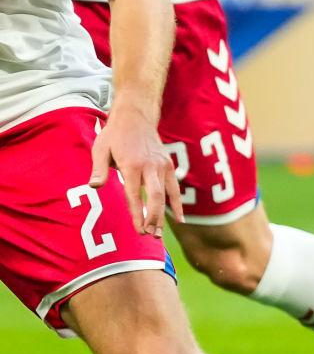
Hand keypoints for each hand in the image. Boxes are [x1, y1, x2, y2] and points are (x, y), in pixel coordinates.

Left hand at [92, 108, 180, 235]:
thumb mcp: (100, 149)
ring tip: (160, 234)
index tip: (138, 230)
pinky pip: (174, 189)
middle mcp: (151, 167)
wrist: (136, 117)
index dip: (137, 214)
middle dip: (154, 218)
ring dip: (165, 216)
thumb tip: (93, 186)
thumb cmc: (114, 135)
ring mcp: (162, 166)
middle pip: (156, 197)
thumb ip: (98, 169)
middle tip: (150, 236)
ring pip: (168, 195)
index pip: (135, 195)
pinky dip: (177, 205)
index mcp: (132, 165)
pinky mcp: (168, 166)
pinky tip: (179, 219)